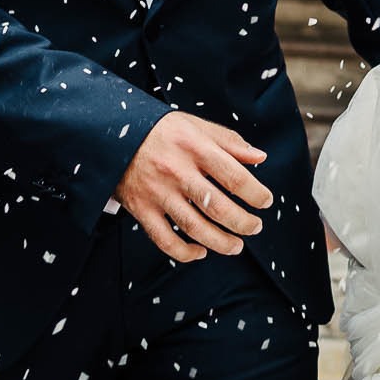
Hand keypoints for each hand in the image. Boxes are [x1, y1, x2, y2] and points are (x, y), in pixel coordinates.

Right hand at [114, 111, 272, 261]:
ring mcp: (157, 192)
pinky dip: (184, 252)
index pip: (234, 176)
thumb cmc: (163, 130)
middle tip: (256, 228)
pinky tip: (200, 252)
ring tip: (236, 246)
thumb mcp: (198, 126)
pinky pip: (164, 239)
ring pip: (193, 227)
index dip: (256, 194)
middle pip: (217, 207)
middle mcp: (177, 171)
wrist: (114, 134)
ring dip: (220, 242)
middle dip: (243, 223)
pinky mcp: (140, 208)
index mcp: (196, 147)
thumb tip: (260, 158)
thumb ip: (231, 142)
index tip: (266, 202)